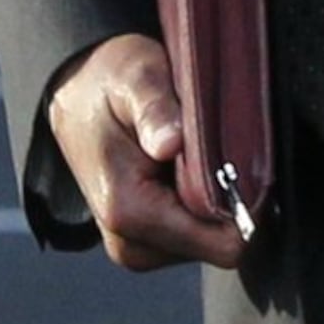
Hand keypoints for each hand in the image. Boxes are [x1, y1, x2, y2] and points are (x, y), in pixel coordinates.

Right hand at [47, 32, 244, 271]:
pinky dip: (203, 204)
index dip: (247, 204)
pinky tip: (188, 168)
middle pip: (220, 245)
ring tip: (196, 154)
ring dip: (217, 201)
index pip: (222, 242)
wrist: (77, 94)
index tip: (246, 161)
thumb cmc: (108, 82)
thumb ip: (155, 109)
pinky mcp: (145, 242)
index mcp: (128, 212)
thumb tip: (172, 143)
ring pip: (212, 242)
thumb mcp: (135, 76)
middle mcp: (130, 243)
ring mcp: (136, 248)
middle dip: (231, 200)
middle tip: (217, 149)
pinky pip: (196, 236)